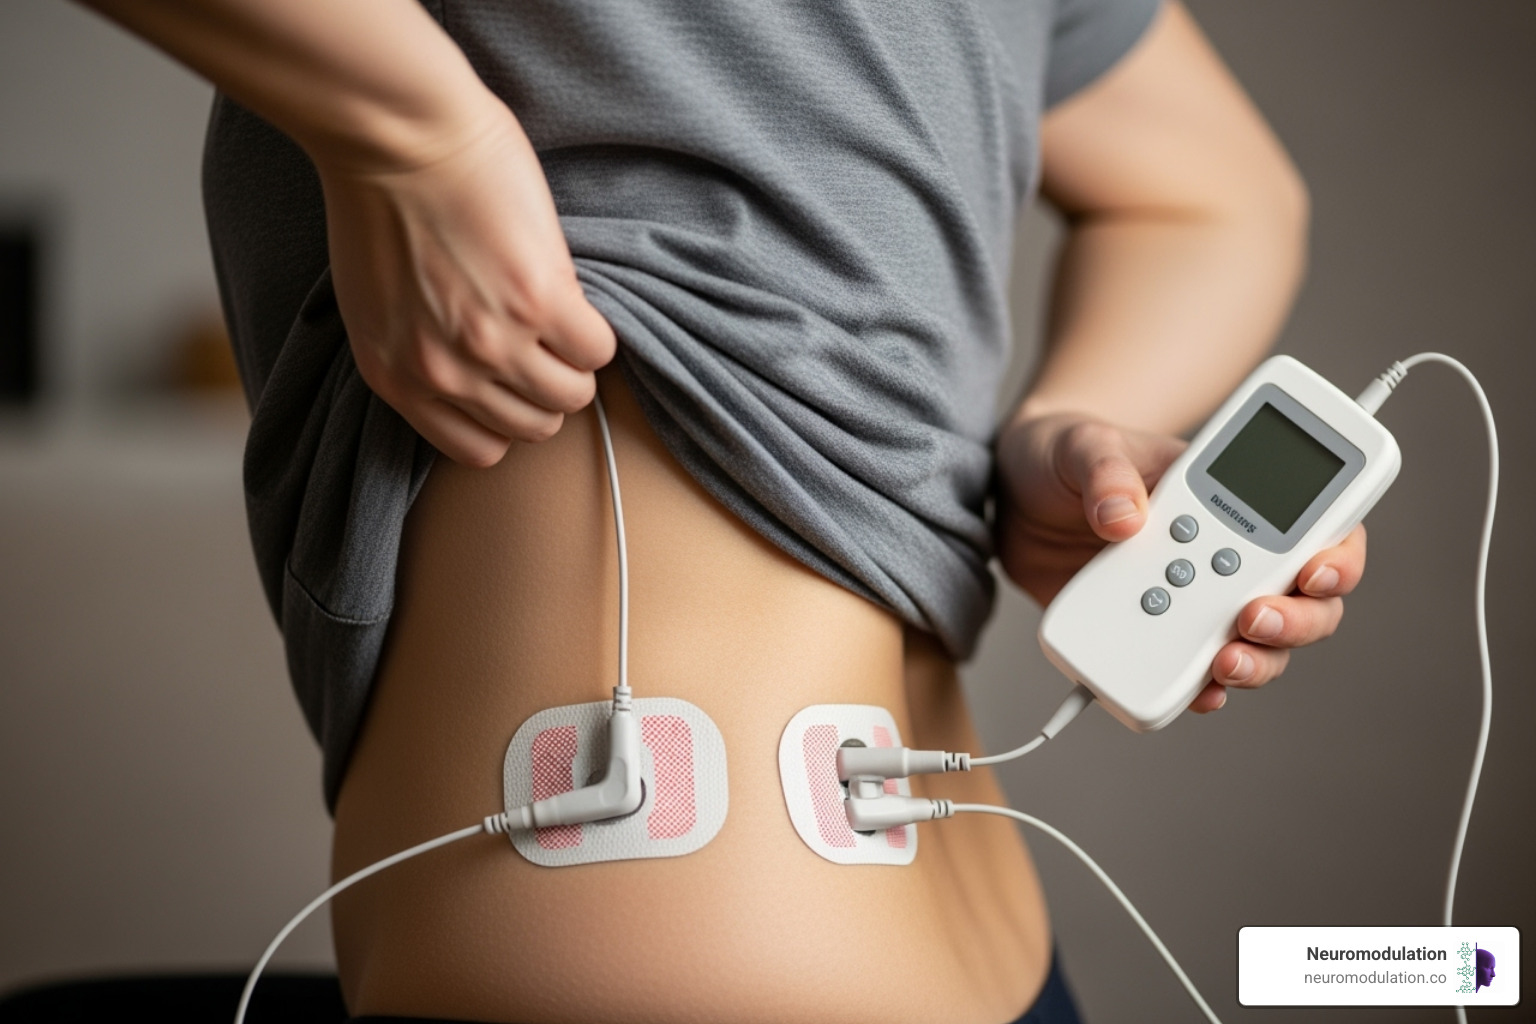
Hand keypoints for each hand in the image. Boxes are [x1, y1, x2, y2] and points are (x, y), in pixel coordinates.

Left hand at [316, 99, 615, 466]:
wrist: (397, 135)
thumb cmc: (378, 197)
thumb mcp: (374, 301)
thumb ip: (419, 346)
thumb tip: (473, 366)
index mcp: (396, 377)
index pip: (479, 450)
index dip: (505, 415)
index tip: (510, 382)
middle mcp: (444, 372)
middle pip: (532, 427)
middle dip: (543, 390)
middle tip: (542, 345)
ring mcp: (494, 341)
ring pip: (570, 395)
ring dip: (574, 363)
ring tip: (560, 321)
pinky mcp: (539, 301)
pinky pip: (596, 350)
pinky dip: (594, 330)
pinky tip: (571, 296)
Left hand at [994, 412, 1368, 711]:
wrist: (1014, 497)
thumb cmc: (1067, 455)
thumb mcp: (1082, 444)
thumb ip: (1106, 472)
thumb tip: (1123, 517)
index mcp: (1231, 498)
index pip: (1317, 525)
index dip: (1336, 554)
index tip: (1312, 572)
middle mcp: (1227, 555)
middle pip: (1301, 602)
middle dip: (1295, 620)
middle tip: (1252, 620)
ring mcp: (1192, 600)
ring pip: (1258, 646)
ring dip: (1255, 663)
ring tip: (1220, 666)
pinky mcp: (1152, 633)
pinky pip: (1191, 672)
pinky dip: (1199, 689)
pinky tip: (1194, 695)